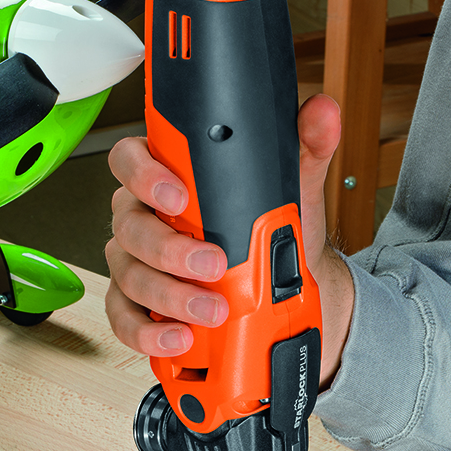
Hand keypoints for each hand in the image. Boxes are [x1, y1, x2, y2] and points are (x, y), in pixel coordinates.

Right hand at [105, 94, 353, 384]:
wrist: (290, 291)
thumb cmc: (275, 232)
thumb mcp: (294, 191)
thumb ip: (304, 148)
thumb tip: (323, 112)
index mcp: (169, 180)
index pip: (132, 160)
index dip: (145, 174)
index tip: (179, 193)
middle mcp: (145, 220)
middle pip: (130, 226)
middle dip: (170, 249)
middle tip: (213, 263)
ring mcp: (139, 266)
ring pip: (130, 276)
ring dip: (171, 296)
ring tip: (213, 310)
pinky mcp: (142, 309)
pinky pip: (127, 321)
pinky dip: (150, 333)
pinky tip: (180, 338)